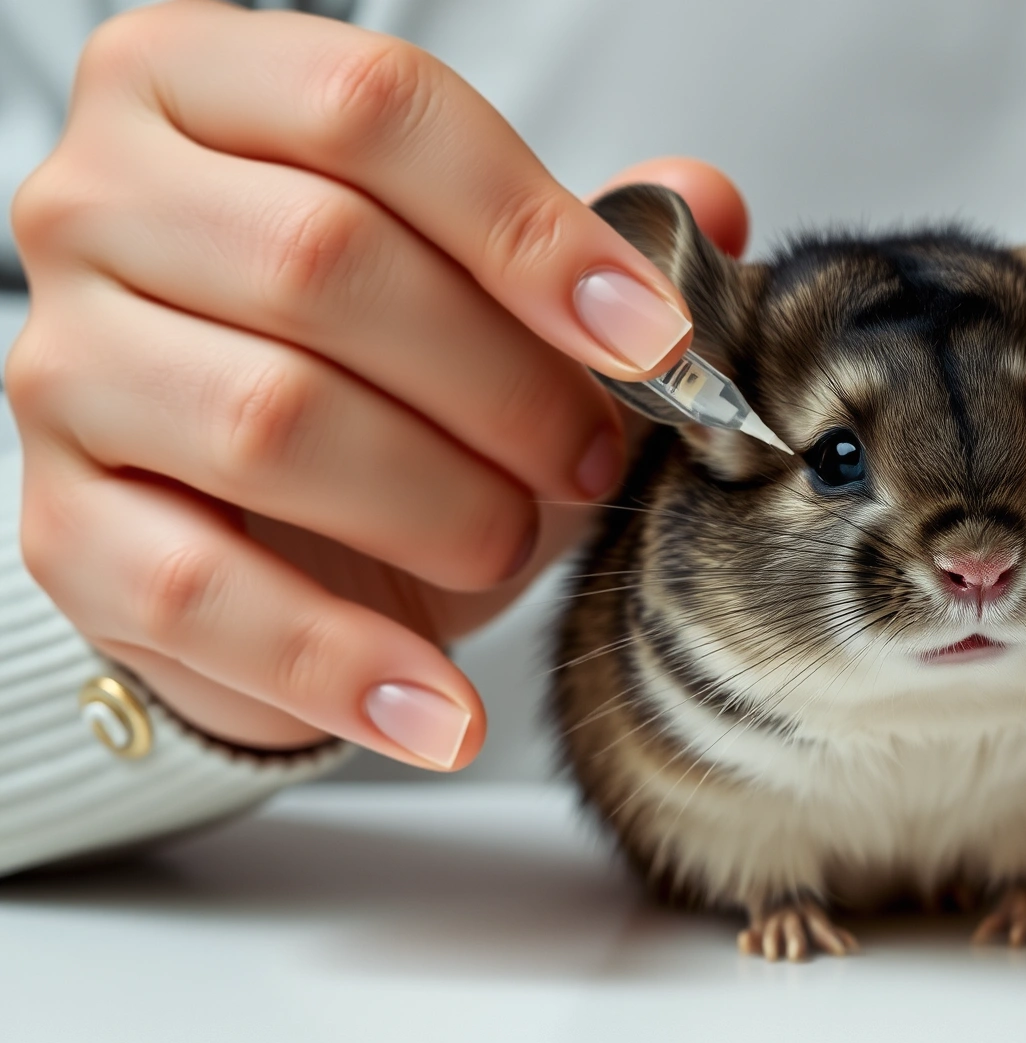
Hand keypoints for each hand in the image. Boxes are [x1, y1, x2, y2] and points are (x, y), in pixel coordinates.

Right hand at [5, 0, 746, 767]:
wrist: (269, 524)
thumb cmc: (380, 373)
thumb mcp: (495, 287)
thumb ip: (593, 235)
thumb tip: (703, 204)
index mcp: (205, 88)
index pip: (372, 108)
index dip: (533, 230)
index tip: (651, 336)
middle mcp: (99, 201)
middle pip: (322, 262)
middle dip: (503, 382)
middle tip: (593, 456)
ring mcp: (63, 365)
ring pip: (270, 420)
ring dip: (441, 504)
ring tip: (514, 539)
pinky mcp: (62, 527)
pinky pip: (202, 595)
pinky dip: (348, 666)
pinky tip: (447, 712)